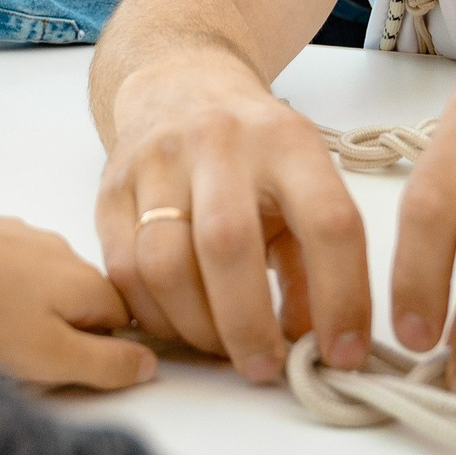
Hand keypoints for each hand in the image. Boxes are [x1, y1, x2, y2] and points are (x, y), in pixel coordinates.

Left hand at [0, 212, 155, 389]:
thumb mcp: (55, 357)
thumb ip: (109, 364)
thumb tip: (151, 365)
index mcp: (87, 281)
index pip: (122, 318)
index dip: (102, 349)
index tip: (64, 366)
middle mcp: (62, 249)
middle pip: (80, 297)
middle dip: (61, 327)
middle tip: (22, 354)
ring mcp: (20, 233)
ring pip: (41, 279)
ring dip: (27, 304)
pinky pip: (4, 263)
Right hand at [95, 62, 370, 383]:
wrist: (179, 85)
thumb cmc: (255, 151)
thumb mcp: (303, 186)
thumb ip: (314, 262)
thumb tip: (316, 342)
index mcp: (288, 142)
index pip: (328, 222)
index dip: (343, 298)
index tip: (344, 354)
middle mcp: (221, 143)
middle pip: (228, 245)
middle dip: (249, 325)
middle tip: (265, 369)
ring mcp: (157, 162)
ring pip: (165, 265)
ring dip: (197, 328)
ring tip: (223, 348)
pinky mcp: (112, 188)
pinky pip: (124, 270)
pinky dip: (155, 316)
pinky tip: (181, 325)